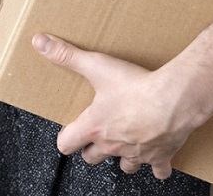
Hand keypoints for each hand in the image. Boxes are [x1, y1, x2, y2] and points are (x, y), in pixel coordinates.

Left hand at [34, 33, 197, 178]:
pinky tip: (157, 156)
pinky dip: (157, 165)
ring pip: (124, 167)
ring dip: (122, 158)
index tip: (68, 133)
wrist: (173, 100)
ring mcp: (136, 153)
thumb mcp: (96, 66)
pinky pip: (158, 170)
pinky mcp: (160, 156)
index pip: (66, 144)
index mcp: (94, 127)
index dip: (65, 138)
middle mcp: (112, 145)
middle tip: (95, 136)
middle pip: (93, 158)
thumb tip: (39, 42)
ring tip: (124, 144)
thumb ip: (66, 55)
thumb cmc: (135, 86)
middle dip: (91, 149)